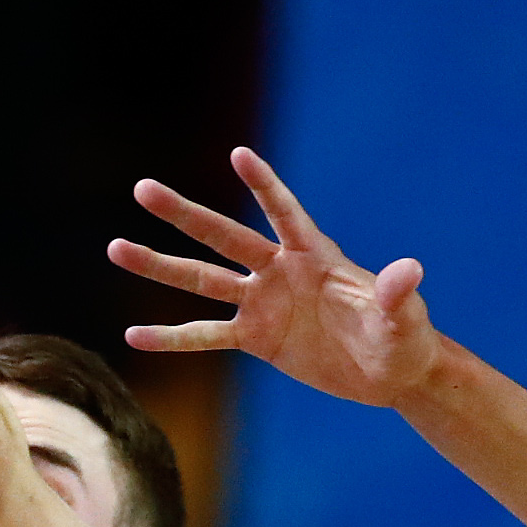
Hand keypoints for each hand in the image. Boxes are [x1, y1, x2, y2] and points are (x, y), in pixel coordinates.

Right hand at [110, 148, 439, 408]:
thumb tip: (409, 270)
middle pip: (223, 237)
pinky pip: (205, 336)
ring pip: (201, 281)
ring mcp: (262, 304)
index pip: (283, 213)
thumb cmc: (404, 337)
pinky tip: (134, 335)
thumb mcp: (403, 317)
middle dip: (184, 214)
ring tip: (116, 249)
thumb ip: (396, 293)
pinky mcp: (255, 339)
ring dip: (160, 266)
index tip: (238, 154)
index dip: (263, 185)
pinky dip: (171, 338)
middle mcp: (279, 271)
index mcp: (314, 256)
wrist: (389, 372)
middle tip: (143, 189)